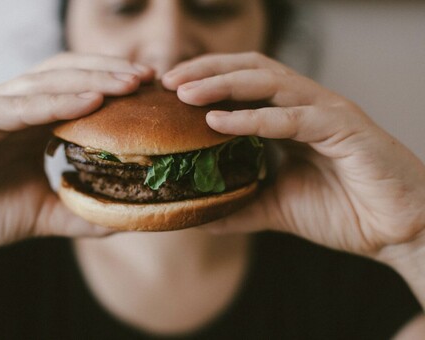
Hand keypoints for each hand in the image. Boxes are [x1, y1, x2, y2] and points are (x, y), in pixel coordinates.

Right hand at [0, 53, 153, 274]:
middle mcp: (14, 104)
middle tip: (149, 78)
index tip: (151, 91)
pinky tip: (91, 102)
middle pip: (69, 74)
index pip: (78, 88)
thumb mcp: (45, 213)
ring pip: (49, 82)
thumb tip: (123, 219)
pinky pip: (21, 106)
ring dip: (93, 79)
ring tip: (130, 83)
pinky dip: (57, 101)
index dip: (114, 85)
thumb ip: (81, 211)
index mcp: (30, 120)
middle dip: (111, 72)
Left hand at [162, 52, 424, 257]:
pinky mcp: (344, 128)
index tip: (168, 92)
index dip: (205, 80)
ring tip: (184, 93)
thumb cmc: (344, 212)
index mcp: (291, 117)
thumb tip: (200, 217)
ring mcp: (326, 112)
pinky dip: (254, 118)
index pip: (242, 83)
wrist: (397, 231)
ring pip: (268, 82)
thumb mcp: (278, 207)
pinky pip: (292, 117)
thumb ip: (241, 205)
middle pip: (250, 69)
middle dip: (206, 70)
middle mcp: (306, 105)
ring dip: (223, 84)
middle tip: (167, 81)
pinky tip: (219, 121)